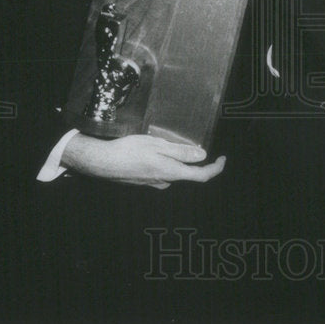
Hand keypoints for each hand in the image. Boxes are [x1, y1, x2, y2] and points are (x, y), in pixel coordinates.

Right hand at [61, 133, 225, 188]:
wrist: (102, 162)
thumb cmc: (128, 151)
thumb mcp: (157, 145)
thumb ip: (181, 152)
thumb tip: (202, 156)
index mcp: (171, 172)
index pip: (201, 176)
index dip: (215, 169)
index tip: (222, 159)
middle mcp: (164, 181)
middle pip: (187, 173)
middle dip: (190, 159)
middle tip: (185, 141)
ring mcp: (154, 183)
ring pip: (173, 171)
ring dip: (174, 159)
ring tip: (161, 142)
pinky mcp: (144, 181)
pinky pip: (161, 171)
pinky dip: (162, 161)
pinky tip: (149, 151)